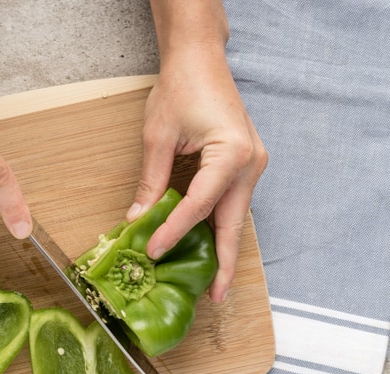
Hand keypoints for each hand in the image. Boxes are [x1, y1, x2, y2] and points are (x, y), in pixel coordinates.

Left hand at [127, 46, 266, 302]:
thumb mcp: (157, 138)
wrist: (200, 60)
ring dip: (222, 246)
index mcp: (232, 154)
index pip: (199, 205)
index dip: (174, 232)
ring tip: (212, 282)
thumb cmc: (181, 87)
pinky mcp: (243, 164)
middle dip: (224, 262)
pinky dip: (217, 225)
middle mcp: (250, 164)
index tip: (152, 251)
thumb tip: (138, 221)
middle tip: (216, 297)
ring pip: (234, 216)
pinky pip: (230, 202)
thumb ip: (151, 183)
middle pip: (233, 223)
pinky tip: (206, 245)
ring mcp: (251, 165)